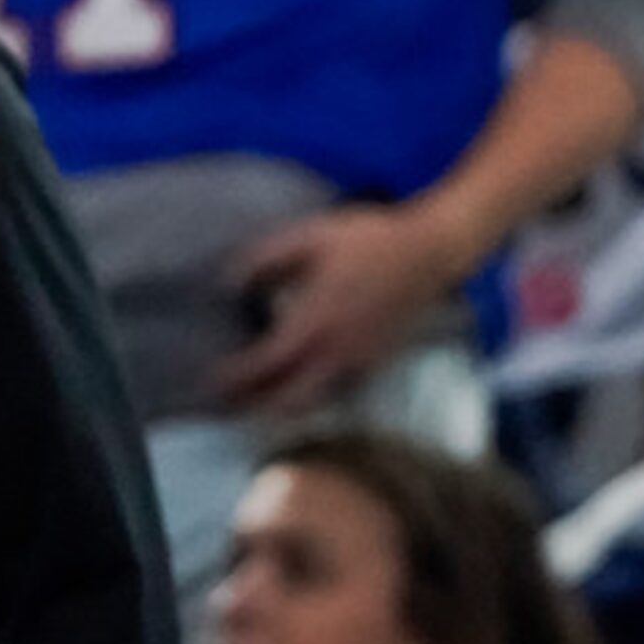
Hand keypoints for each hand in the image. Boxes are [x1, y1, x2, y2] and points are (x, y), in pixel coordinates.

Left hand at [214, 203, 466, 412]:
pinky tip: (296, 389)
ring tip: (253, 404)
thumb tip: (229, 282)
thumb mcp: (308, 236)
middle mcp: (339, 348)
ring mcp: (361, 359)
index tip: (213, 378)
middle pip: (292, 398)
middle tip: (226, 405)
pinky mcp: (377, 361)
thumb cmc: (368, 239)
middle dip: (256, 406)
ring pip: (317, 400)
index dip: (240, 376)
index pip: (271, 362)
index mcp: (317, 319)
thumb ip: (264, 259)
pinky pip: (338, 391)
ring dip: (283, 407)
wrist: (430, 251)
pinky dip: (312, 397)